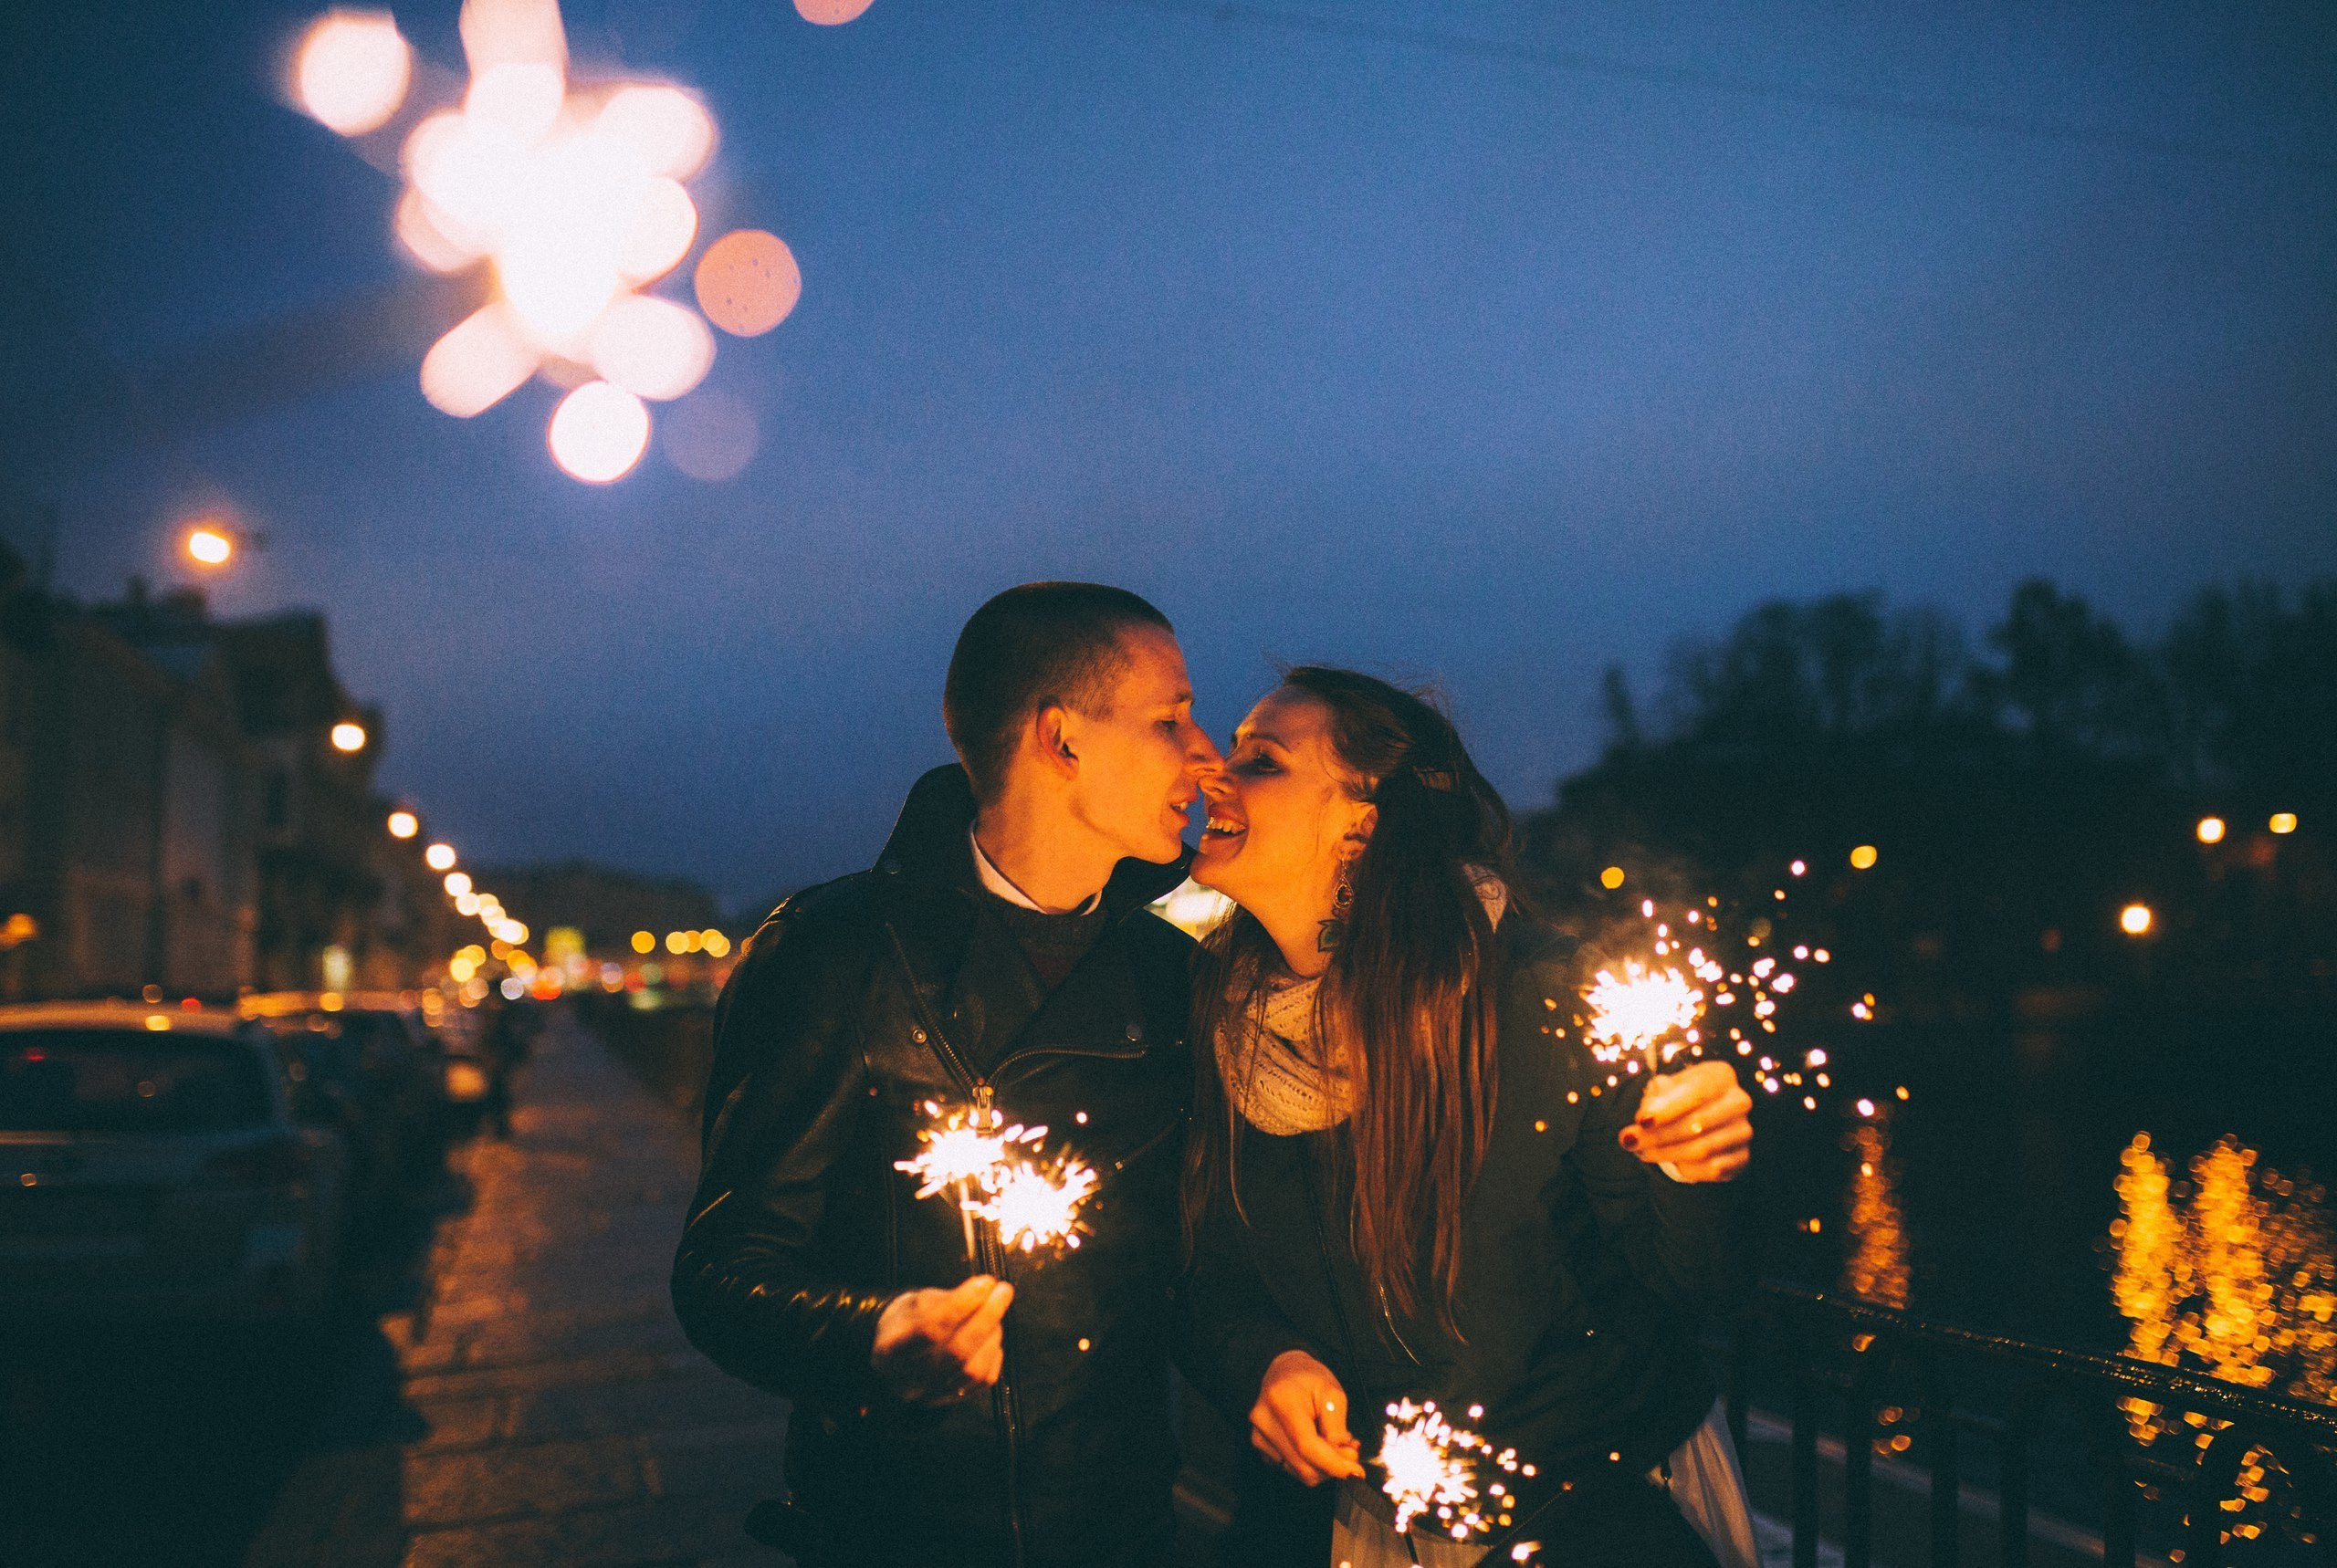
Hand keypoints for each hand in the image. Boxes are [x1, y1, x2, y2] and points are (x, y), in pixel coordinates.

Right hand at [871, 1275, 1013, 1404]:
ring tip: (994, 1312)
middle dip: (987, 1317)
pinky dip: (994, 1354)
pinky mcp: (951, 1401)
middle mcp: (907, 1381)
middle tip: (1003, 1291)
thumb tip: (984, 1291)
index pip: (929, 1328)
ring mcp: (930, 1396)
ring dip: (992, 1336)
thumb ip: (946, 1300)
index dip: (961, 1304)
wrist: (895, 1351)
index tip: (985, 1283)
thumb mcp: (915, 1302)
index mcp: (890, 1351)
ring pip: (972, 1370)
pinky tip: (991, 1336)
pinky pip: (983, 1381)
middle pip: (956, 1351)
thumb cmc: (907, 1322)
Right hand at [1250, 1349, 1365, 1485]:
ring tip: (1332, 1443)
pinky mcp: (1260, 1447)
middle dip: (1332, 1466)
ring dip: (1322, 1466)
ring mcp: (1258, 1436)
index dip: (1333, 1464)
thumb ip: (1338, 1428)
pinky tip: (1316, 1446)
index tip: (1357, 1471)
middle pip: (1303, 1466)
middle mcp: (1264, 1421)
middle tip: (1350, 1450)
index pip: (1307, 1446)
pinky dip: (1309, 1464)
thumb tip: (1344, 1458)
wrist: (1284, 1371)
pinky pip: (1291, 1469)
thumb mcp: (1333, 1393)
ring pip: (1299, 1473)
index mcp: (1281, 1401)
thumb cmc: (1310, 1379)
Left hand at [1620, 1060, 1752, 1181]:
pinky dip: (1686, 1168)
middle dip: (1659, 1135)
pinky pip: (1712, 1169)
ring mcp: (1743, 1131)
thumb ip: (1655, 1099)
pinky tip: (1670, 1161)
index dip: (1668, 1109)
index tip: (1642, 1121)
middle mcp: (1738, 1101)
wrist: (1699, 1118)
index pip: (1697, 1092)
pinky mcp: (1742, 1157)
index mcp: (1721, 1075)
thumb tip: (1646, 1119)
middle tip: (1630, 1141)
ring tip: (1643, 1151)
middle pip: (1697, 1124)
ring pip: (1702, 1149)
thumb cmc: (1678, 1098)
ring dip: (1666, 1153)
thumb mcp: (1664, 1089)